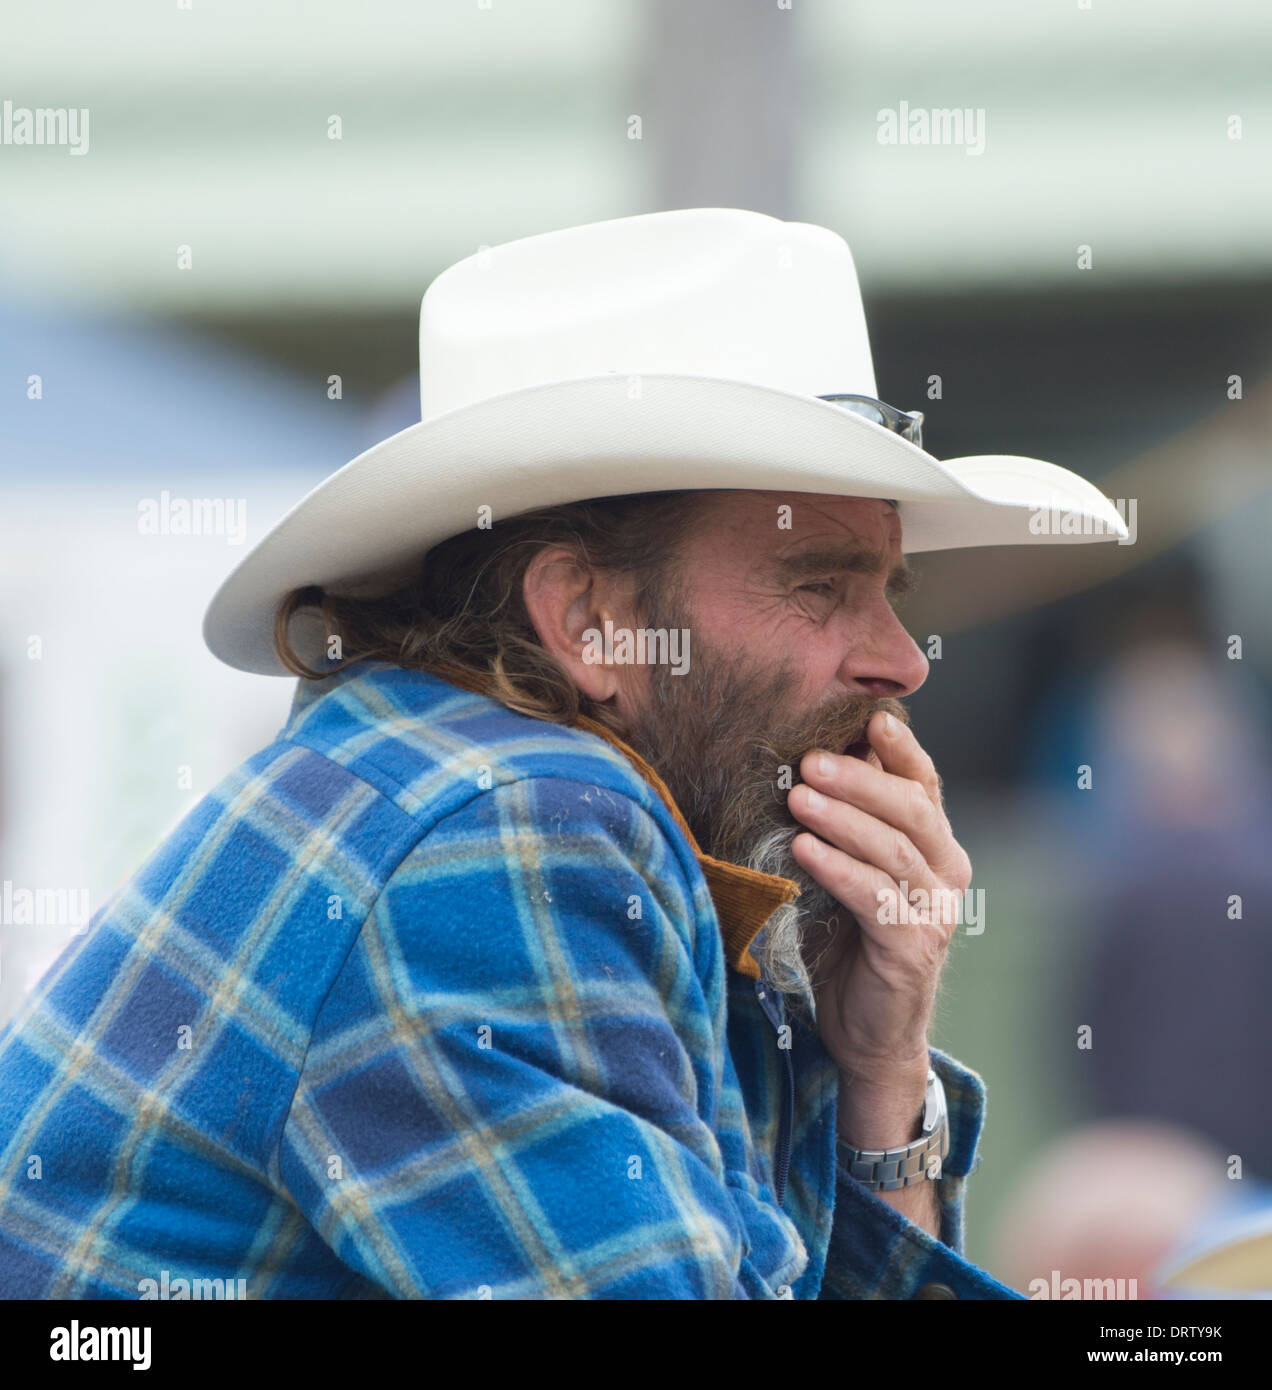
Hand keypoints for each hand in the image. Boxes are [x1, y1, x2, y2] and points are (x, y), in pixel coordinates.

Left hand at [788, 710, 971, 1088]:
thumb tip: (812, 758)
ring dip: (844, 819)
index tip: (869, 718)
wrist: (865, 1032)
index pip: (922, 785)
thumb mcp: (847, 872)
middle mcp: (946, 873)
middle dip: (860, 779)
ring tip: (799, 797)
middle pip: (911, 809)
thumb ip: (846, 824)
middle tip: (810, 759)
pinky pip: (876, 898)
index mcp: (934, 846)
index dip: (901, 749)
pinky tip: (805, 849)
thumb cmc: (847, 942)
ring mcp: (935, 912)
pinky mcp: (913, 949)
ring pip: (894, 850)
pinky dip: (839, 869)